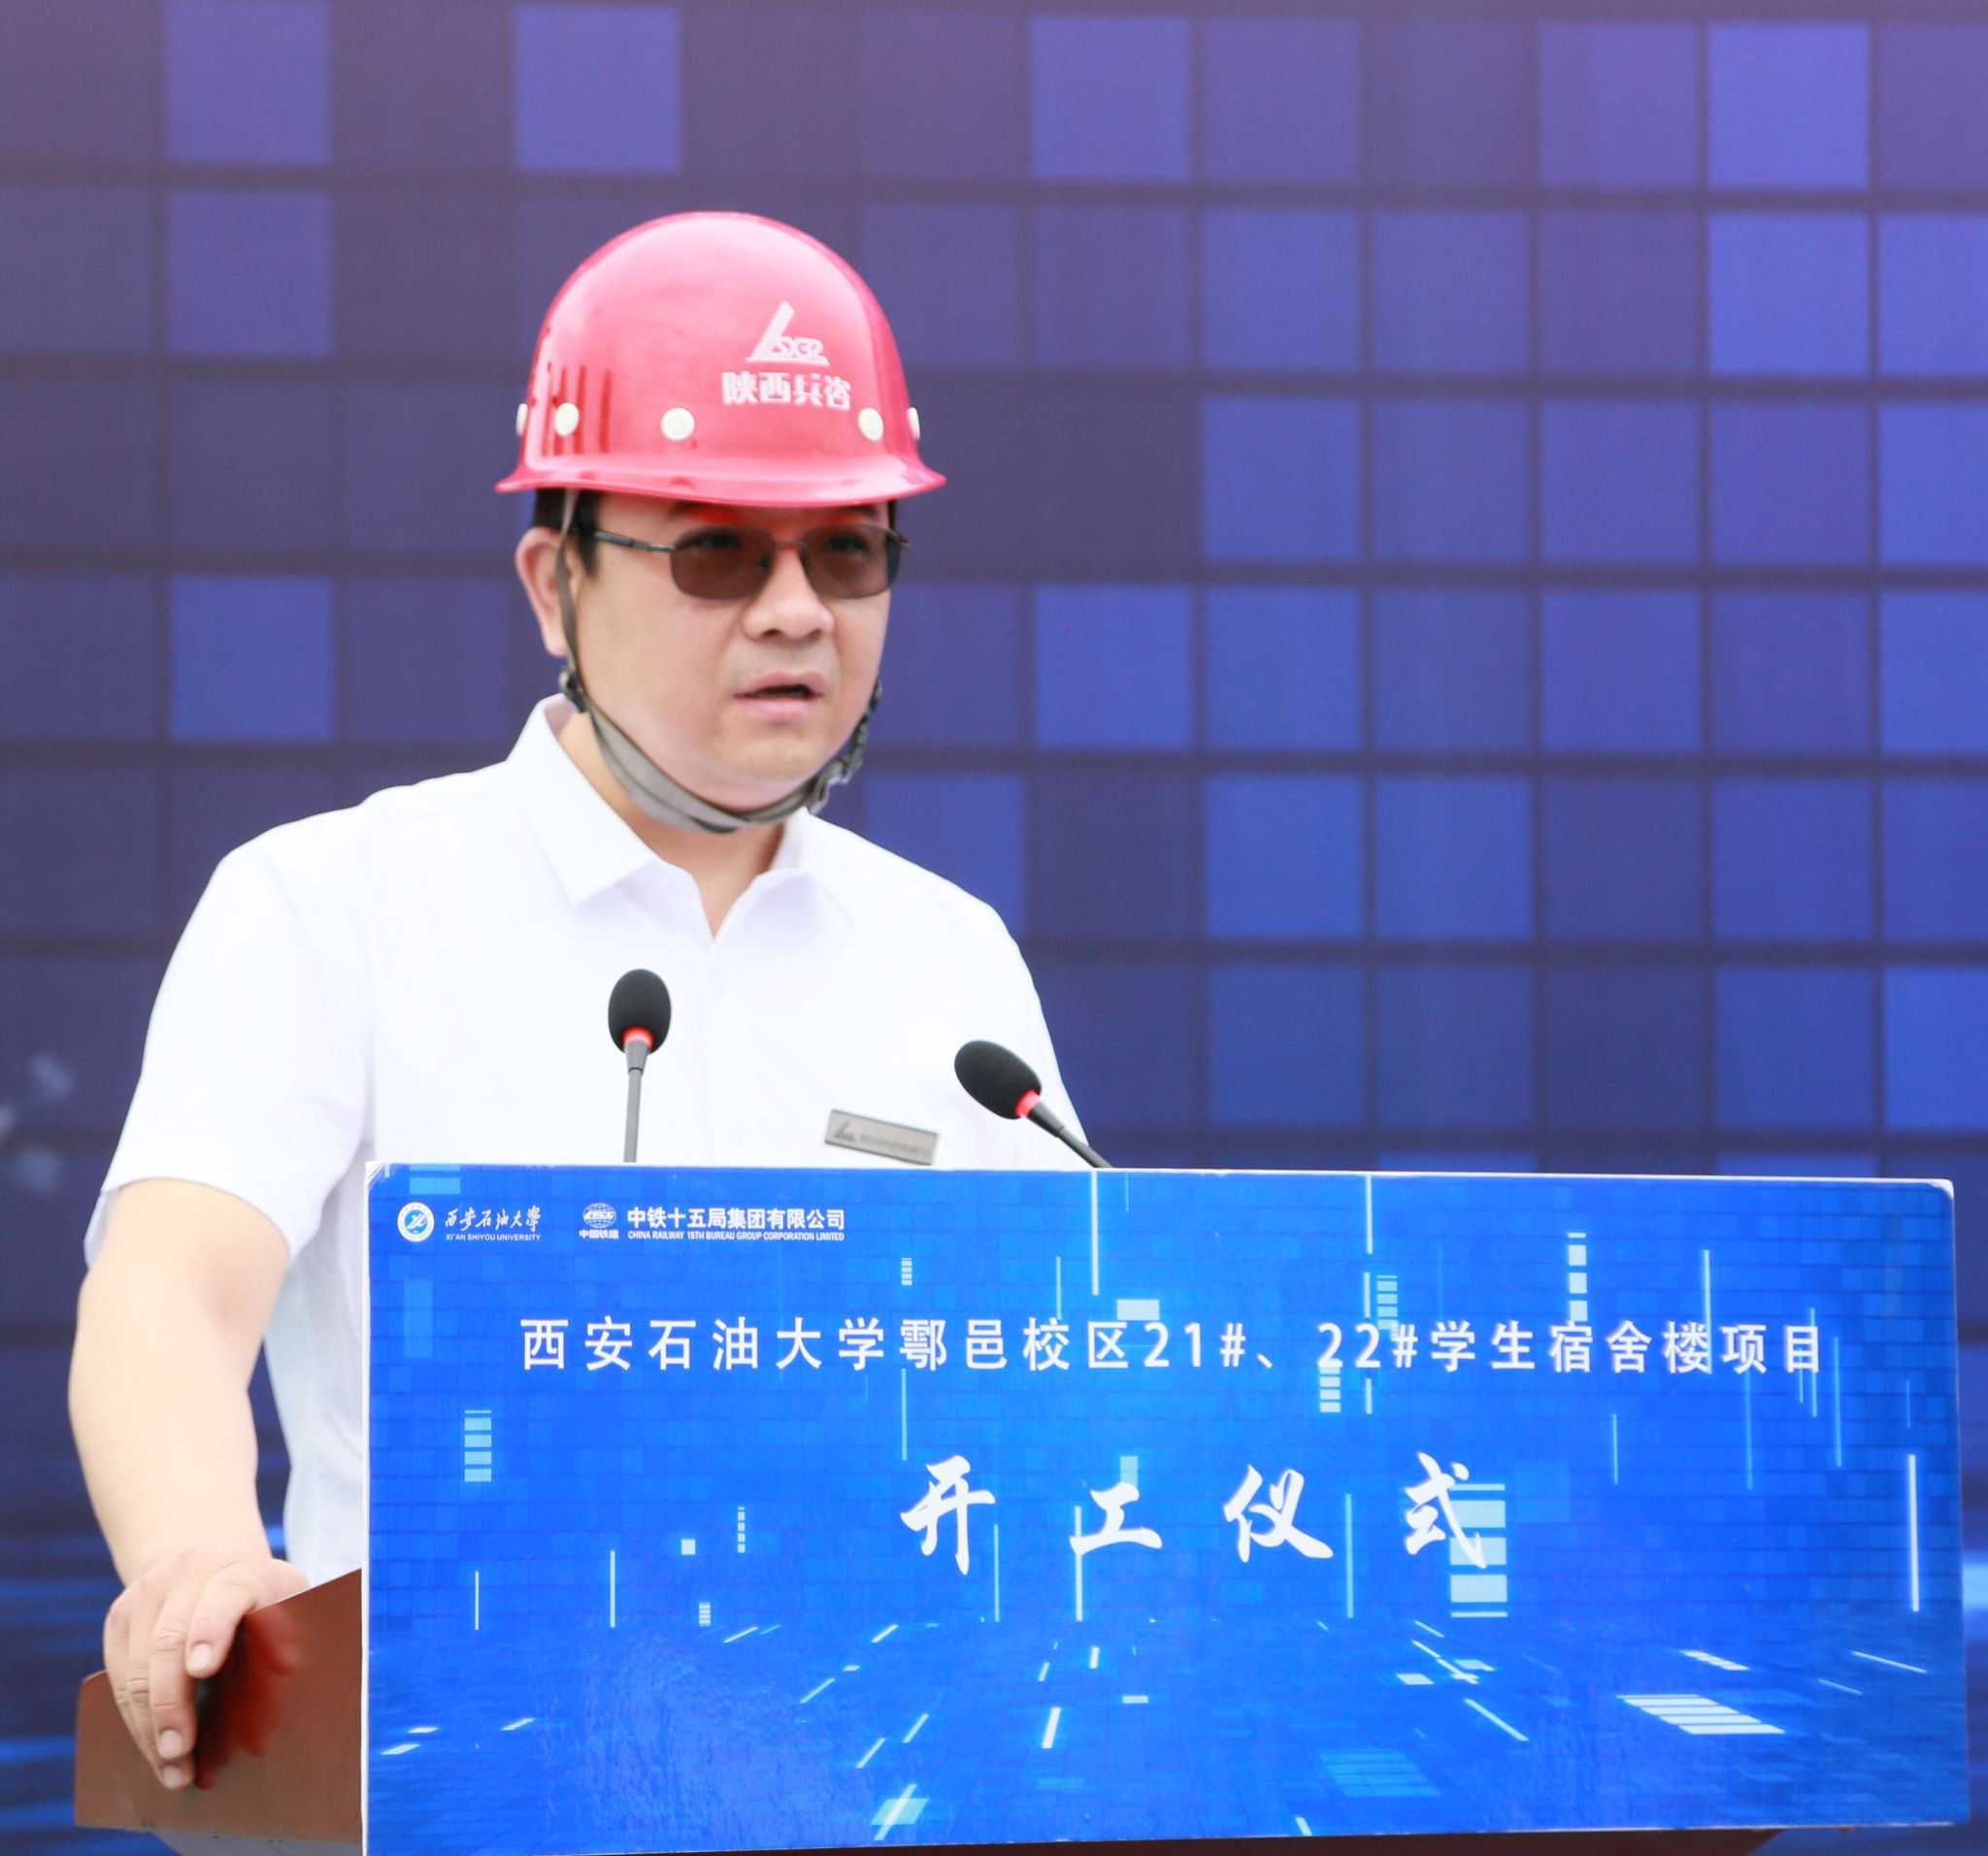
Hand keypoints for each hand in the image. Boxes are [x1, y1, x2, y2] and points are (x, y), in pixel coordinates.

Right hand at [103, 1546, 308, 1787]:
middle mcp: (186, 1576)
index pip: (226, 1595)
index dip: (212, 1629)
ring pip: (136, 1667)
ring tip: (170, 1768)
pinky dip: (135, 1720)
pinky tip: (153, 1750)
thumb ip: (289, 1638)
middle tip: (181, 1752)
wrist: (212, 1558)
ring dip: (149, 1726)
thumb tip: (289, 1686)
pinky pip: (118, 1678)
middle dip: (171, 1704)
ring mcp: (146, 1595)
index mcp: (239, 1570)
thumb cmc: (263, 1597)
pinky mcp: (120, 1620)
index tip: (204, 1668)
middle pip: (168, 1642)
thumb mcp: (289, 1603)